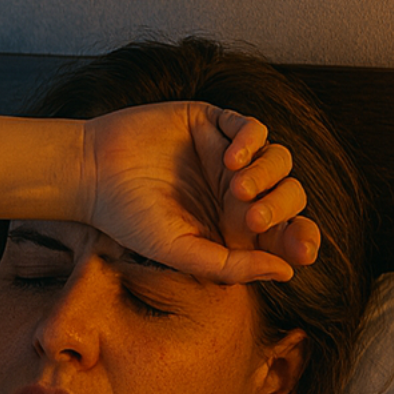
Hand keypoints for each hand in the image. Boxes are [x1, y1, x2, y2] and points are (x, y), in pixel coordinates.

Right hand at [79, 101, 321, 282]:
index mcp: (234, 227)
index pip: (285, 232)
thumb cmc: (130, 220)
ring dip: (268, 174)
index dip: (301, 238)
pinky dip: (252, 141)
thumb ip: (231, 266)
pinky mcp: (214, 123)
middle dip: (281, 207)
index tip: (301, 248)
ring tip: (236, 186)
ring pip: (280, 159)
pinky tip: (230, 157)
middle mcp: (238, 192)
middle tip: (251, 218)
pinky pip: (255, 128)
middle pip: (290, 194)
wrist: (92, 174)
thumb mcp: (180, 252)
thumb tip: (287, 271)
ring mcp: (228, 155)